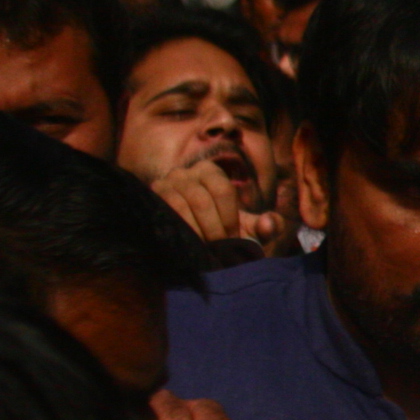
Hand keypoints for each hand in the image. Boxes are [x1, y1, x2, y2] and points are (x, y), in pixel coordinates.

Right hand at [152, 159, 280, 252]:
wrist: (192, 239)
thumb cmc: (223, 231)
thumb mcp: (249, 230)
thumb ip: (268, 227)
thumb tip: (269, 223)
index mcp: (209, 171)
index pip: (222, 189)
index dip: (229, 217)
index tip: (232, 238)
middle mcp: (184, 172)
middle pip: (201, 199)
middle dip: (213, 228)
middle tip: (219, 249)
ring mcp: (163, 184)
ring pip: (180, 205)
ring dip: (195, 231)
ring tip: (204, 249)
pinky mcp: (150, 200)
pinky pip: (163, 212)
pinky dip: (179, 229)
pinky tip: (187, 244)